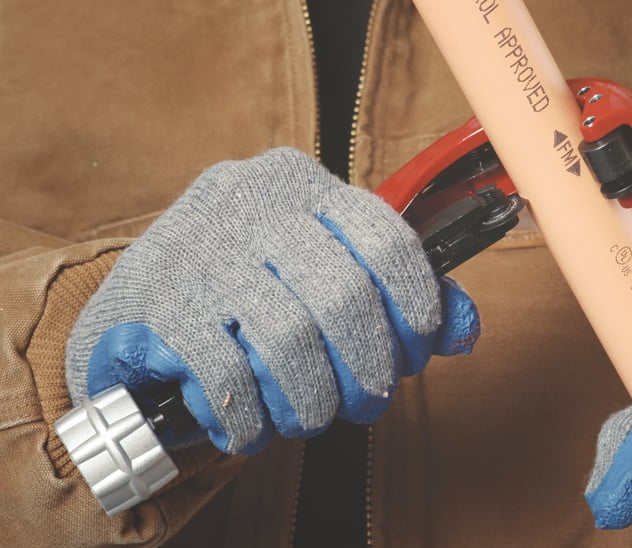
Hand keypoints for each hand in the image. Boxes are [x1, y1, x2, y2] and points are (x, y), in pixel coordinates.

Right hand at [65, 148, 478, 453]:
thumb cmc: (248, 290)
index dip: (416, 306)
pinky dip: (253, 417)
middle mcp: (251, 202)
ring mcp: (200, 248)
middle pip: (344, 296)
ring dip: (312, 401)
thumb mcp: (320, 268)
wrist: (134, 310)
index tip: (415, 350)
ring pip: (289, 339)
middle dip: (368, 369)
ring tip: (312, 419)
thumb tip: (464, 329)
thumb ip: (394, 291)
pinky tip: (256, 427)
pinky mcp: (157, 302)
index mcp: (302, 184)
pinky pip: (227, 374)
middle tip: (367, 402)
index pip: (386, 238)